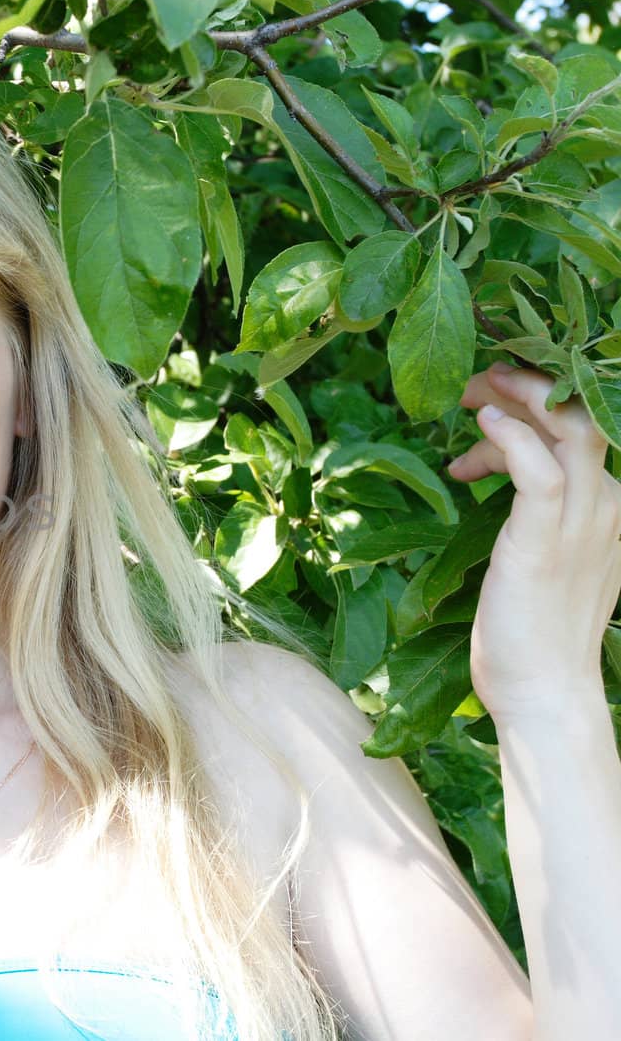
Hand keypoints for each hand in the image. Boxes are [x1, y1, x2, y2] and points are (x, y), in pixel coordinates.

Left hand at [445, 361, 620, 723]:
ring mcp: (582, 525)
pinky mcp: (543, 543)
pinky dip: (512, 438)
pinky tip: (480, 425)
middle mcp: (608, 508)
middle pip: (583, 417)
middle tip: (475, 385)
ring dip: (518, 399)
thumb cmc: (531, 627)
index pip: (582, 431)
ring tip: (469, 396)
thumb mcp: (540, 554)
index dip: (536, 404)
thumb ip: (533, 511)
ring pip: (569, 431)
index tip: (488, 402)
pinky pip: (540, 473)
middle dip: (529, 387)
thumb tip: (493, 467)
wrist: (543, 690)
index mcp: (609, 508)